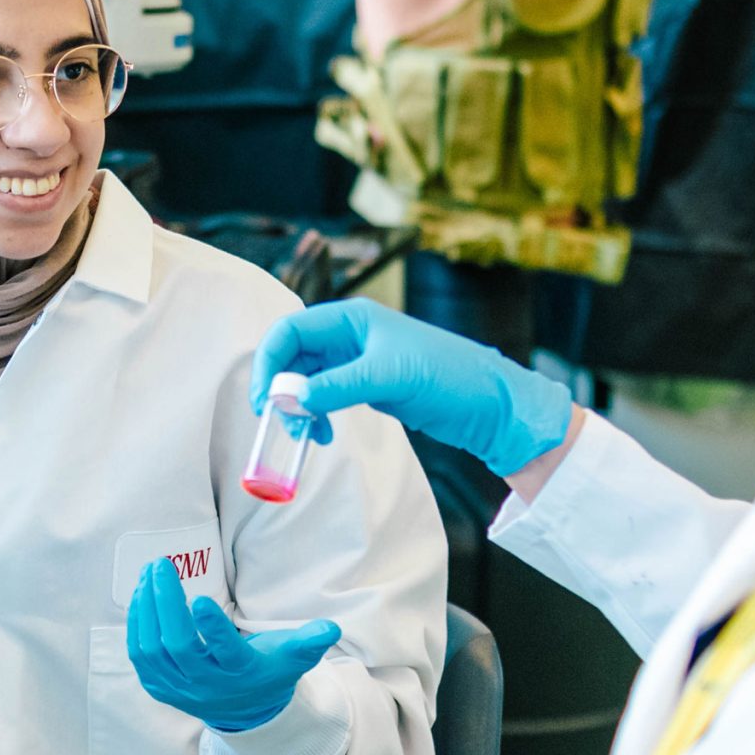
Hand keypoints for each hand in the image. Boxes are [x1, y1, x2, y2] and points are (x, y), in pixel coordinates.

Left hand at [127, 559, 340, 731]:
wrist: (246, 711)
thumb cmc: (269, 670)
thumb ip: (310, 642)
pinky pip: (140, 656)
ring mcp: (180, 689)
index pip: (225, 654)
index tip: (200, 600)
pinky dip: (137, 624)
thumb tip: (330, 629)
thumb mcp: (293, 657)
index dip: (211, 629)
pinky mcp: (159, 687)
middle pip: (179, 647)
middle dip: (166, 604)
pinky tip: (140, 595)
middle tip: (161, 565)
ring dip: (147, 609)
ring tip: (148, 574)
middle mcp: (207, 685)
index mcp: (241, 674)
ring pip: (154, 650)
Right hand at [255, 298, 573, 477]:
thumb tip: (287, 398)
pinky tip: (322, 434)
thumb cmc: (448, 375)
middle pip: (293, 357)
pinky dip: (316, 414)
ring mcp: (357, 361)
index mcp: (352, 318)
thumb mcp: (389, 378)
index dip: (269, 362)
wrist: (491, 404)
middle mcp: (350, 335)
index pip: (291, 331)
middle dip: (281, 389)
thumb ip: (336, 386)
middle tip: (279, 424)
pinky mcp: (367, 385)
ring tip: (306, 435)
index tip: (263, 399)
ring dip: (298, 407)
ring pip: (306, 380)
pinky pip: (325, 396)